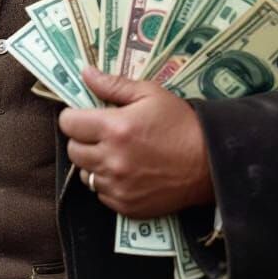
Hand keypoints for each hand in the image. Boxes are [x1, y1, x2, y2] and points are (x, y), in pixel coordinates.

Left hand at [58, 66, 214, 218]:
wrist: (209, 163)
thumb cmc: (181, 123)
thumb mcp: (150, 94)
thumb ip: (113, 84)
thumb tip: (85, 73)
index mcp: (114, 128)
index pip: (68, 124)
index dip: (73, 116)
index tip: (84, 115)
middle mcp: (111, 160)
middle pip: (73, 150)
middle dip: (82, 138)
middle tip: (102, 133)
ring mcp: (118, 186)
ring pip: (84, 173)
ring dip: (94, 162)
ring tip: (116, 153)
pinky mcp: (126, 206)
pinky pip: (101, 193)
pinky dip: (108, 182)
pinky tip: (127, 171)